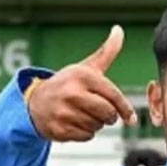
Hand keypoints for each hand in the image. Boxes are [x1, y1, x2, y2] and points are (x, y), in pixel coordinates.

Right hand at [27, 25, 137, 141]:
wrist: (35, 102)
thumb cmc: (67, 84)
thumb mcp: (86, 68)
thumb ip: (106, 51)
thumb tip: (119, 29)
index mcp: (82, 76)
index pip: (113, 96)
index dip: (125, 109)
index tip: (132, 119)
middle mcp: (71, 93)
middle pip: (107, 114)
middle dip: (109, 117)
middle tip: (103, 114)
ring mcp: (63, 112)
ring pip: (97, 126)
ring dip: (96, 124)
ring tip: (84, 115)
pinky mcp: (58, 129)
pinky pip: (86, 136)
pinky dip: (85, 133)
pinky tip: (75, 123)